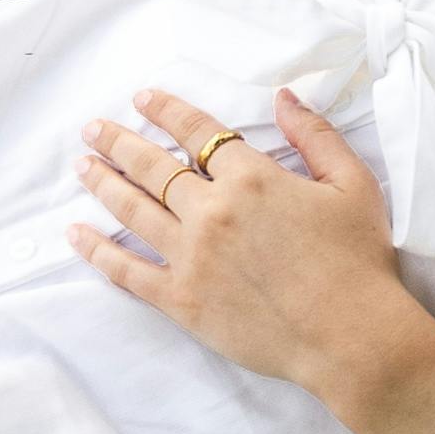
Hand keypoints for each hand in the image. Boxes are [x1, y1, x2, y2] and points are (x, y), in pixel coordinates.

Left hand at [68, 81, 415, 399]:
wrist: (349, 336)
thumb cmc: (357, 260)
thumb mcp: (353, 184)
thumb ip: (315, 136)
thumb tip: (283, 97)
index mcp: (252, 179)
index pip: (199, 132)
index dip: (167, 111)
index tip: (143, 98)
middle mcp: (211, 211)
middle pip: (152, 167)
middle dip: (118, 142)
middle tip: (92, 128)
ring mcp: (190, 257)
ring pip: (133, 211)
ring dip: (102, 184)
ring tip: (81, 166)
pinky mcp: (181, 299)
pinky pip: (127, 271)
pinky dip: (98, 252)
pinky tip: (76, 235)